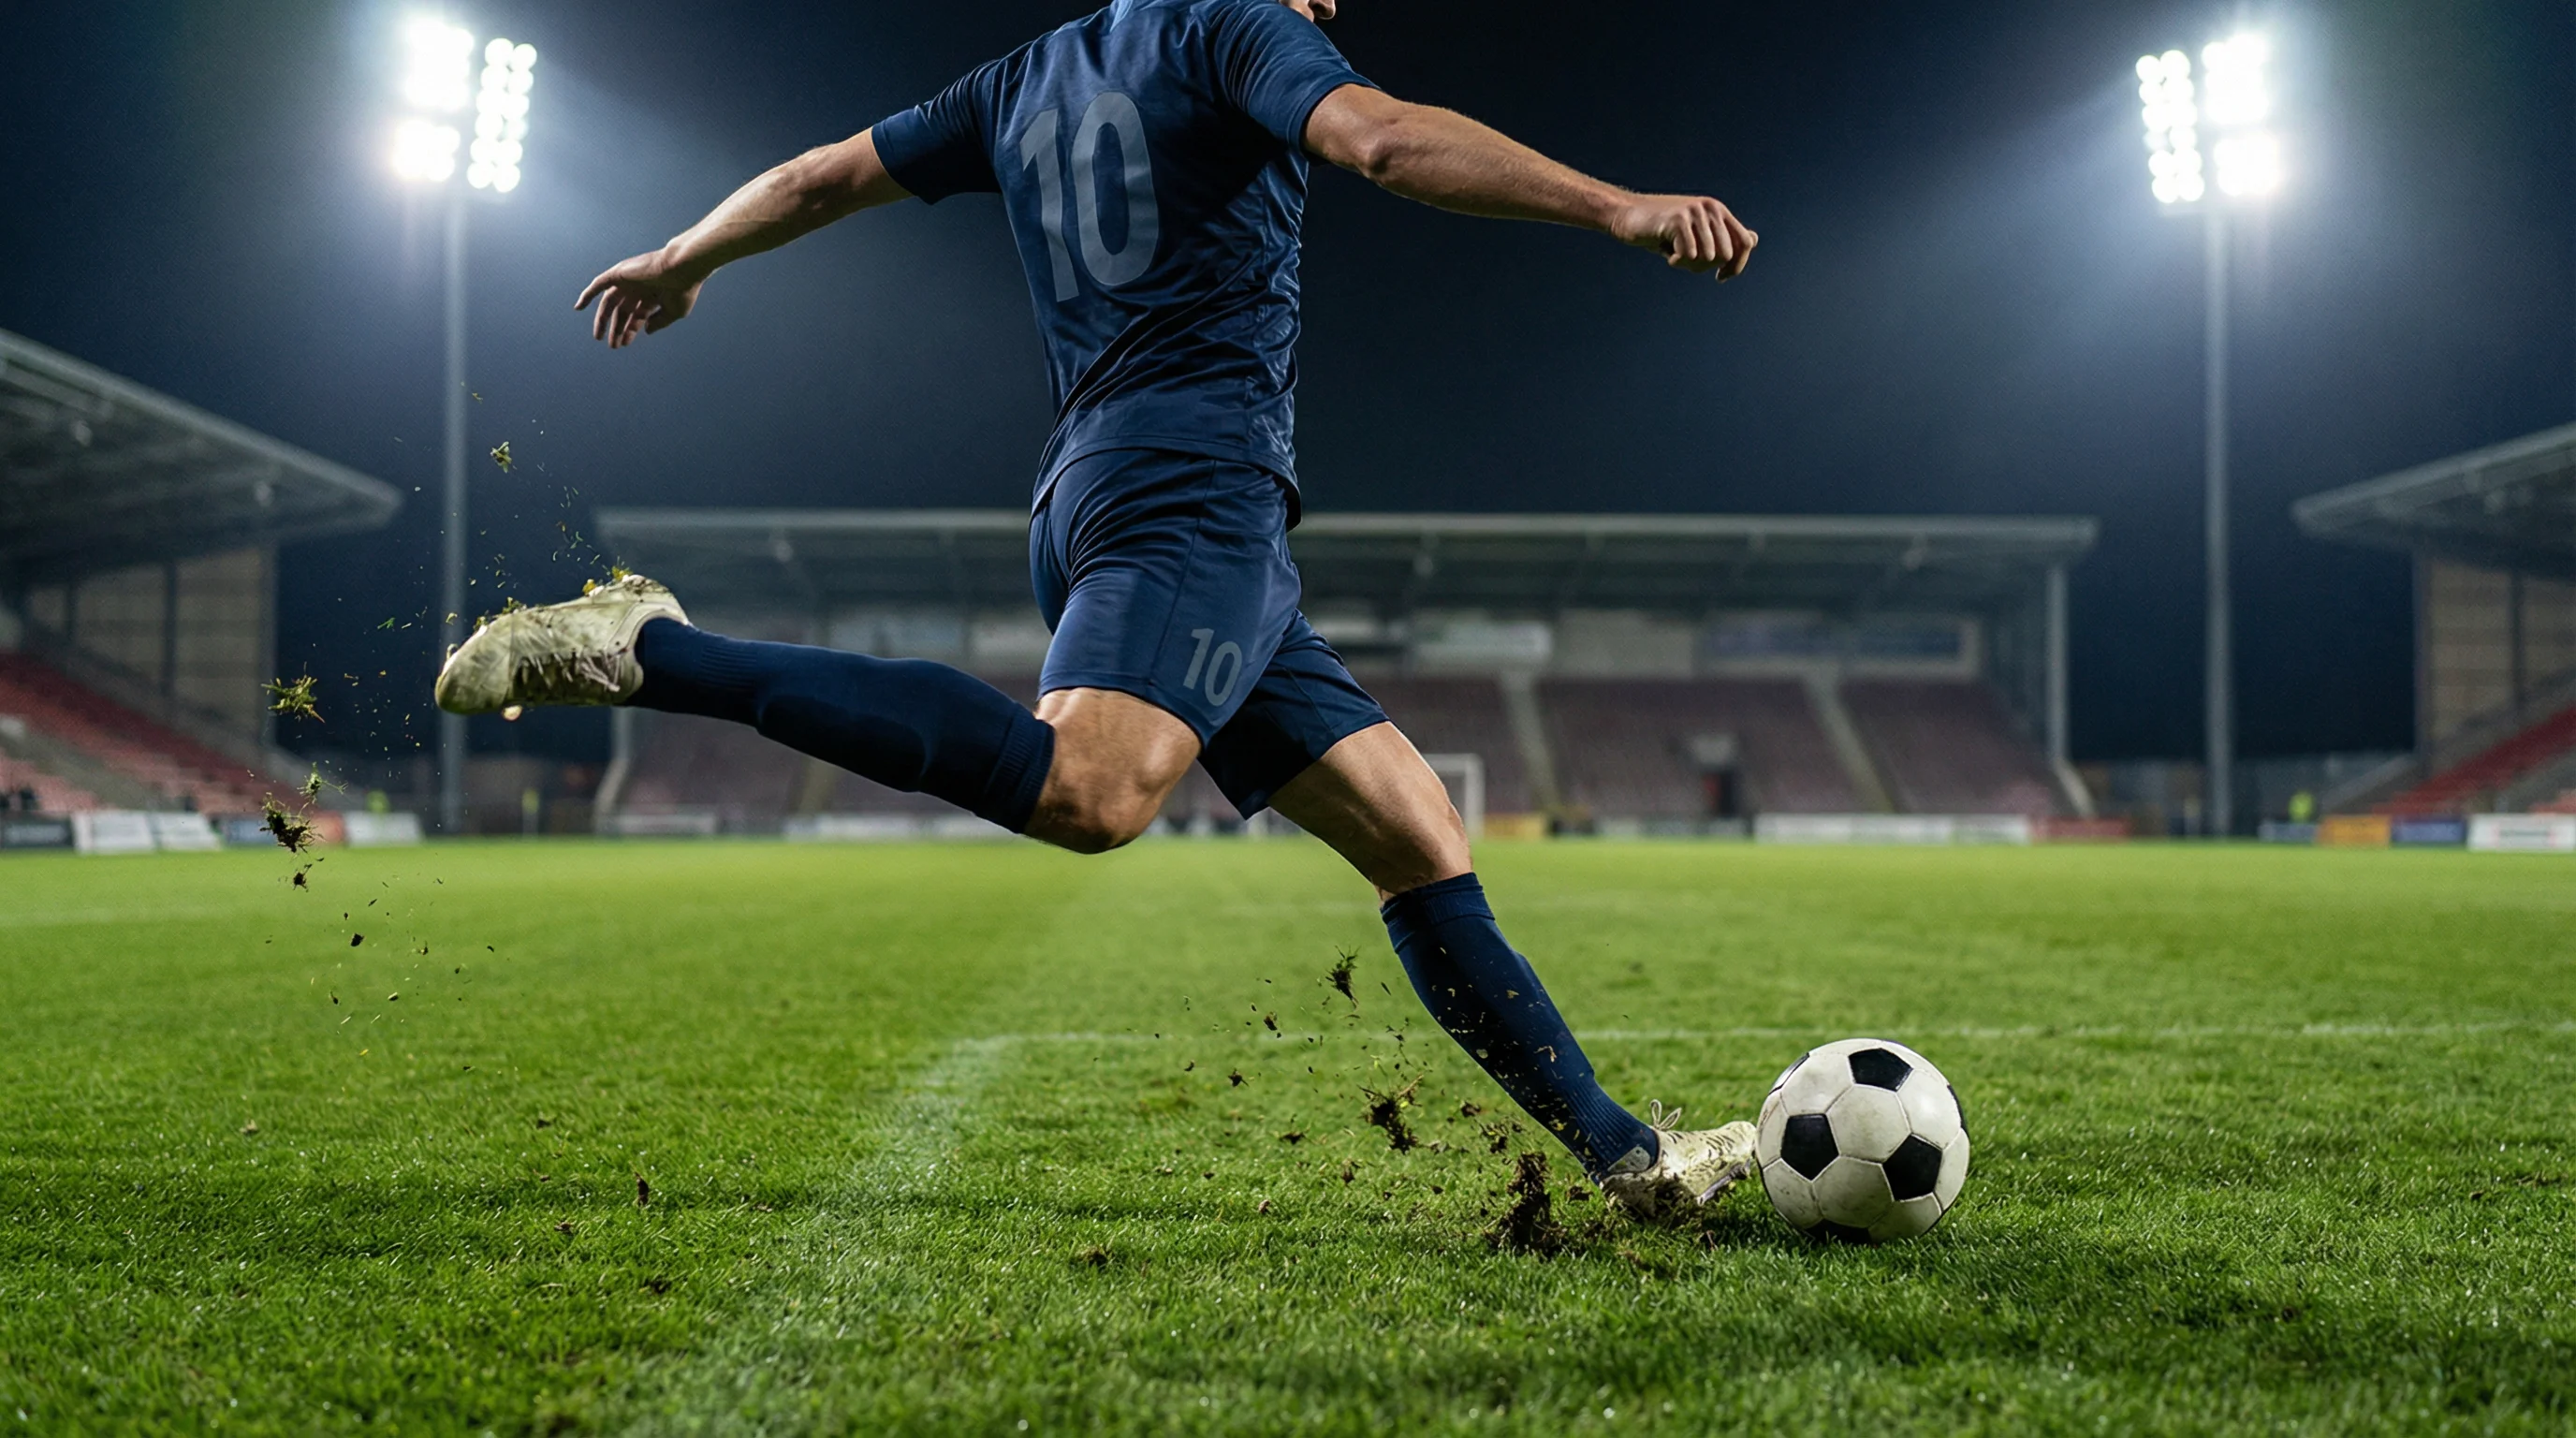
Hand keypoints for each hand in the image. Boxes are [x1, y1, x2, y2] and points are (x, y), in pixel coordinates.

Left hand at [574, 249, 705, 347]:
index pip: (637, 315)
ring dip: (603, 319)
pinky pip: (598, 284)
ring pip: (610, 302)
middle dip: (617, 328)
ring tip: (599, 336)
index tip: (624, 344)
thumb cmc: (683, 289)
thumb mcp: (673, 312)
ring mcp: (628, 280)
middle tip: (612, 345)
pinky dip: (588, 295)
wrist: (681, 268)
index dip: (630, 330)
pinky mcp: (619, 273)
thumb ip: (659, 322)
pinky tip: (579, 307)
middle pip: (622, 311)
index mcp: (652, 295)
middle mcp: (639, 287)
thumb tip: (645, 331)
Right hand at [1611, 194, 1756, 280]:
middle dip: (1706, 266)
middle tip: (1686, 261)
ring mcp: (1695, 212)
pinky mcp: (1678, 220)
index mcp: (1718, 211)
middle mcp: (1711, 208)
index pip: (1746, 242)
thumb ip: (1723, 236)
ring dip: (1690, 265)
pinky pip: (1689, 254)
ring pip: (1709, 257)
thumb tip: (1754, 240)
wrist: (1627, 215)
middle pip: (1726, 255)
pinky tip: (1666, 252)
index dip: (1738, 266)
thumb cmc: (1661, 229)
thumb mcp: (1696, 232)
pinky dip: (1677, 261)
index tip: (1720, 277)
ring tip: (1675, 255)